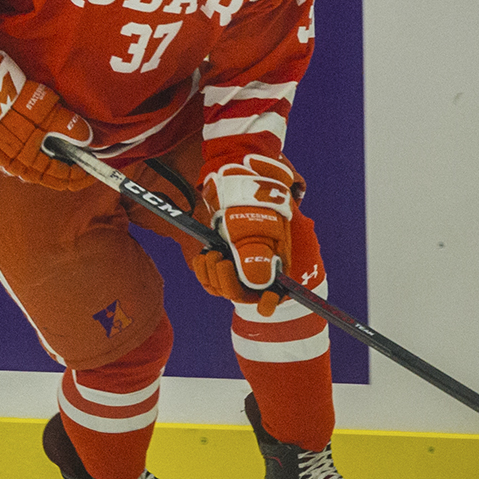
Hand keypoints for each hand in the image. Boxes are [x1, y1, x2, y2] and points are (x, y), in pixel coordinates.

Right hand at [0, 52, 94, 190]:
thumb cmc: (9, 99)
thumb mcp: (45, 109)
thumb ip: (67, 126)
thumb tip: (86, 139)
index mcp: (30, 162)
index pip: (62, 178)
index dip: (81, 176)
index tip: (93, 170)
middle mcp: (15, 165)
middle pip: (46, 175)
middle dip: (65, 170)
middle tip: (80, 162)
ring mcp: (0, 156)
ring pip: (31, 166)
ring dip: (48, 162)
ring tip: (62, 153)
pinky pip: (16, 157)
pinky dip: (32, 154)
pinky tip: (39, 144)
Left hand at [195, 154, 295, 314]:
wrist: (235, 170)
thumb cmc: (249, 193)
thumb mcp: (253, 220)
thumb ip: (256, 251)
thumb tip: (266, 273)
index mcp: (273, 255)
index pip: (275, 289)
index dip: (271, 300)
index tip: (266, 308)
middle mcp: (257, 261)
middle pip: (243, 291)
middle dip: (228, 282)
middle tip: (220, 260)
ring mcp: (238, 259)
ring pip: (223, 286)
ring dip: (213, 275)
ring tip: (210, 254)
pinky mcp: (221, 254)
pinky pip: (210, 276)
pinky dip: (204, 270)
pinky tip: (202, 256)